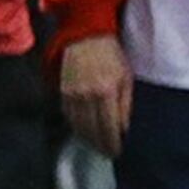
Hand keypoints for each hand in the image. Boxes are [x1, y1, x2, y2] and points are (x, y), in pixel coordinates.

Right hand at [58, 32, 130, 157]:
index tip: (116, 152)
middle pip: (91, 129)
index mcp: (106, 92)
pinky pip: (68, 114)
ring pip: (77, 125)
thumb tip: (123, 129)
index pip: (108, 127)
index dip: (112, 143)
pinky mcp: (62, 90)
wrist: (85, 35)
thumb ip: (125, 105)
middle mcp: (87, 95)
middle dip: (99, 144)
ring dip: (86, 138)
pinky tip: (82, 130)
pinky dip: (75, 125)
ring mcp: (72, 93)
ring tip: (95, 145)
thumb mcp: (126, 79)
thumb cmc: (111, 55)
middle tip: (106, 153)